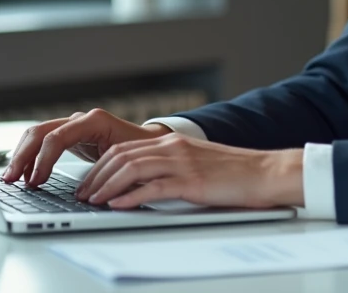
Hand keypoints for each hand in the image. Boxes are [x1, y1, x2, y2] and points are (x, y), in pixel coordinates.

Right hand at [0, 109, 171, 186]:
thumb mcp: (127, 163)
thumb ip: (106, 174)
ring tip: (11, 178)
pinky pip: (43, 141)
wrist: (150, 144)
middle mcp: (81, 119)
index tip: (35, 182)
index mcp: (95, 121)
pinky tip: (22, 172)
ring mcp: (74, 126)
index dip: (43, 160)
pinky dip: (29, 154)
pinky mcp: (70, 136)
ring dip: (21, 155)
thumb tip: (84, 194)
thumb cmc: (142, 154)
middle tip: (12, 180)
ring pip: (37, 134)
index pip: (58, 137)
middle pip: (41, 132)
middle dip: (23, 156)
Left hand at [74, 131, 304, 209]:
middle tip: (82, 194)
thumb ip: (169, 169)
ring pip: (131, 168)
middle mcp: (173, 147)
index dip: (101, 166)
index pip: (124, 149)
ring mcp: (182, 163)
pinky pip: (153, 187)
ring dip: (106, 186)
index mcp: (172, 142)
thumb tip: (139, 187)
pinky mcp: (191, 181)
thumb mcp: (196, 165)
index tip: (88, 182)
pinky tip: (118, 205)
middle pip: (121, 156)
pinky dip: (130, 196)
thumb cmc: (234, 173)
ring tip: (92, 201)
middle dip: (96, 176)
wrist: (265, 172)